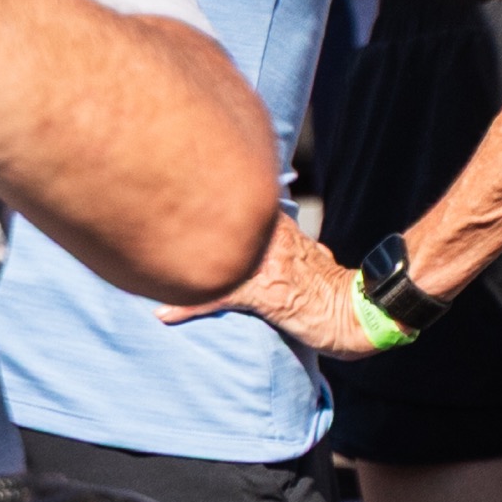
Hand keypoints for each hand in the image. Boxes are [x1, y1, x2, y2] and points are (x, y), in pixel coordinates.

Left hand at [155, 215, 387, 354]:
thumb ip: (281, 252)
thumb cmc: (332, 295)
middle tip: (143, 212)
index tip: (170, 187)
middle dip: (180, 214)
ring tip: (142, 258)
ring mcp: (267, 263)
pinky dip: (188, 306)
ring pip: (212, 253)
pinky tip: (164, 314)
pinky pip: (219, 297)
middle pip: (216, 218)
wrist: (360, 313)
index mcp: (278, 230)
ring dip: (177, 258)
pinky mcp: (265, 292)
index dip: (202, 192)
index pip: (235, 202)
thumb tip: (259, 258)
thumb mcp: (305, 263)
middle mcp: (271, 239)